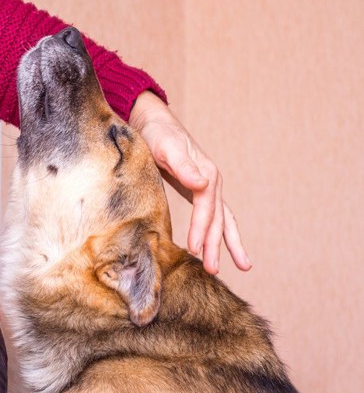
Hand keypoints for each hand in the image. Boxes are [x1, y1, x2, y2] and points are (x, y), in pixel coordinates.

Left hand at [128, 92, 251, 273]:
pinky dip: (218, 232)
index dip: (201, 229)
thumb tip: (203, 184)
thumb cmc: (158, 135)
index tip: (193, 250)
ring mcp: (207, 186)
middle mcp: (211, 181)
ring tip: (239, 266)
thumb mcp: (166, 147)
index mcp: (206, 174)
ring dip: (226, 243)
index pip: (206, 208)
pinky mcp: (198, 190)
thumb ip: (183, 166)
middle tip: (213, 270)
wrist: (154, 122)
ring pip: (222, 219)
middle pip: (218, 218)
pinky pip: (213, 215)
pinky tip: (217, 246)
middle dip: (216, 245)